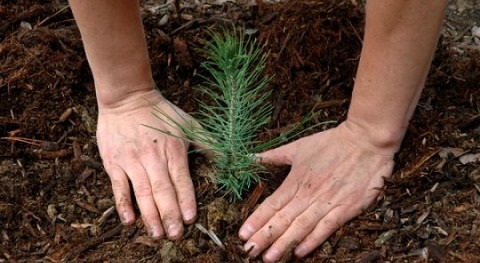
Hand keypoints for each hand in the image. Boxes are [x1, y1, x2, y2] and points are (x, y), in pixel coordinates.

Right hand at [96, 89, 196, 239]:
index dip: (186, 200)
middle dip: (170, 215)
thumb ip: (209, 143)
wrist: (127, 98)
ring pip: (142, 193)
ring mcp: (132, 161)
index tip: (191, 219)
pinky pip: (118, 187)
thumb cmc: (162, 112)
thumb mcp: (189, 124)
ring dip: (150, 215)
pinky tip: (130, 220)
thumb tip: (232, 157)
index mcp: (173, 149)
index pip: (181, 180)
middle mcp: (153, 157)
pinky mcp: (114, 162)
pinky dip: (123, 204)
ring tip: (157, 234)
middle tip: (176, 235)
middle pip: (163, 190)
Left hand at [238, 121, 394, 261]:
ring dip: (284, 243)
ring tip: (269, 257)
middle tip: (249, 251)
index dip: (256, 220)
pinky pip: (326, 228)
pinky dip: (313, 240)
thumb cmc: (331, 143)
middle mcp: (308, 194)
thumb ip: (274, 155)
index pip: (272, 204)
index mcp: (296, 180)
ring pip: (301, 227)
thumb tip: (252, 157)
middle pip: (282, 219)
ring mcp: (327, 202)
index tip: (242, 234)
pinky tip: (300, 252)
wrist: (366, 141)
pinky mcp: (346, 208)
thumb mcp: (299, 146)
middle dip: (265, 237)